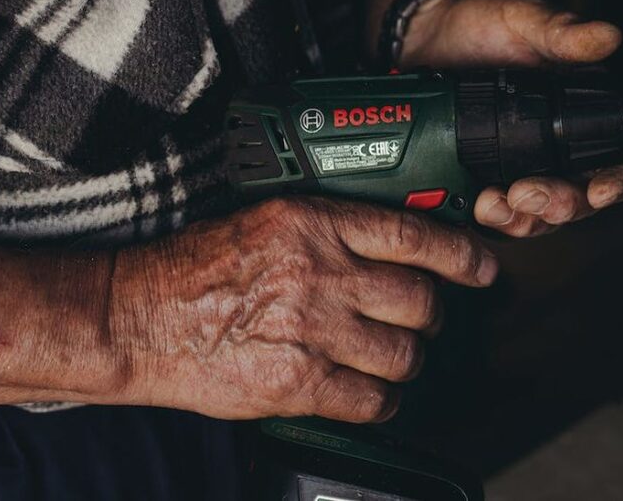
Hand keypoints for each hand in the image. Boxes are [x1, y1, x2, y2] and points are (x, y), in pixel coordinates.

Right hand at [110, 197, 495, 422]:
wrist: (140, 314)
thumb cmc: (196, 266)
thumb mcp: (266, 220)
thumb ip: (328, 229)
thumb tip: (389, 246)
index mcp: (314, 222)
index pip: (413, 236)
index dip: (462, 256)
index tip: (482, 267)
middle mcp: (321, 272)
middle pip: (420, 301)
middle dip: (430, 316)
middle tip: (419, 320)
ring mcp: (312, 330)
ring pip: (404, 354)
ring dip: (407, 360)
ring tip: (390, 357)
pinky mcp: (297, 383)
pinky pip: (372, 401)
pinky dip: (381, 401)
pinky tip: (369, 393)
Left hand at [400, 0, 622, 236]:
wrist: (425, 35)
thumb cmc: (483, 24)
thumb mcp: (523, 20)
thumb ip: (562, 33)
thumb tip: (606, 37)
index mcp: (581, 114)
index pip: (619, 159)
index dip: (618, 181)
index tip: (599, 191)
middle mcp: (556, 149)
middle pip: (578, 199)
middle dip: (558, 206)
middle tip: (528, 196)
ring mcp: (520, 168)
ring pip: (537, 215)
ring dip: (522, 218)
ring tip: (493, 202)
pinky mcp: (484, 180)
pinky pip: (496, 213)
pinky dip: (490, 217)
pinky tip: (475, 206)